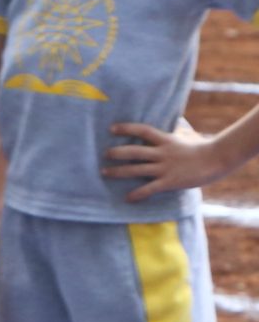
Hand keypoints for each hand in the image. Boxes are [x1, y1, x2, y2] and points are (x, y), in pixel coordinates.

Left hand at [104, 119, 227, 200]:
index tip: (111, 128)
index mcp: (166, 140)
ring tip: (104, 172)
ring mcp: (165, 168)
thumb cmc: (201, 147)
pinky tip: (127, 198)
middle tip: (104, 154)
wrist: (217, 159)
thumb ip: (176, 130)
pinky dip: (137, 194)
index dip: (127, 128)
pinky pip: (149, 188)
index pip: (143, 131)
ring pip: (137, 169)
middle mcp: (162, 153)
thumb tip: (175, 122)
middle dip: (117, 153)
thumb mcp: (187, 135)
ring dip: (119, 172)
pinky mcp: (169, 181)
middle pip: (135, 151)